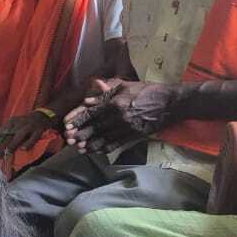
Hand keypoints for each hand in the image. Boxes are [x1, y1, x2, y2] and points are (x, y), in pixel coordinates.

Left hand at [0, 110, 57, 155]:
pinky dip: (28, 143)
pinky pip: (33, 138)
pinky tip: (23, 149)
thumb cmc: (25, 122)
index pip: (2, 132)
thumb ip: (5, 130)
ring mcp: (29, 127)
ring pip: (19, 136)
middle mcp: (19, 124)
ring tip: (8, 153)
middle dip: (2, 147)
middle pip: (8, 136)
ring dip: (13, 144)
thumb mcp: (14, 123)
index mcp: (12, 122)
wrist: (42, 116)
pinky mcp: (38, 131)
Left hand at [63, 78, 182, 152]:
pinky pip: (116, 144)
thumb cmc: (146, 91)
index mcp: (115, 102)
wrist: (170, 103)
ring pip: (103, 138)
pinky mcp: (134, 136)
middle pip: (94, 127)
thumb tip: (87, 100)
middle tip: (67, 139)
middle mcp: (118, 117)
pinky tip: (94, 151)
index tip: (66, 125)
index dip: (77, 119)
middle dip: (79, 134)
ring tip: (77, 148)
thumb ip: (105, 93)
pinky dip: (103, 148)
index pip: (91, 112)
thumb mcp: (125, 85)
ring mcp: (126, 128)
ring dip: (89, 144)